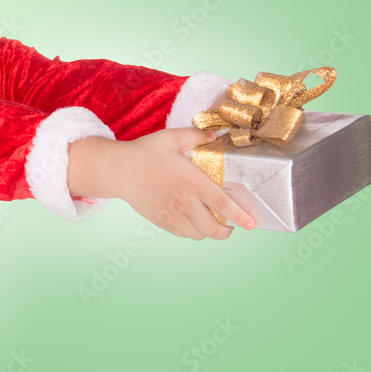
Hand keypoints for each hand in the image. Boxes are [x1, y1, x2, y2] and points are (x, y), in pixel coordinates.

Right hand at [68, 128, 255, 239]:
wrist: (118, 170)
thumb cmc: (145, 152)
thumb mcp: (172, 137)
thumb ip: (197, 136)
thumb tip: (215, 136)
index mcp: (192, 181)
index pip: (222, 205)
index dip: (240, 216)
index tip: (252, 223)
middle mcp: (184, 202)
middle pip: (213, 228)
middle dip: (227, 231)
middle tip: (231, 225)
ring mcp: (171, 214)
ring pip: (199, 235)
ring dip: (209, 232)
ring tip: (212, 223)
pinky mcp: (161, 221)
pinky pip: (183, 234)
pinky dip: (192, 232)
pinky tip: (192, 221)